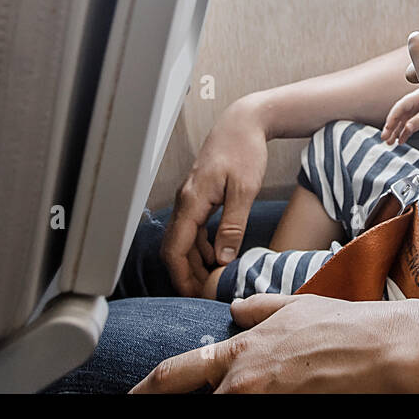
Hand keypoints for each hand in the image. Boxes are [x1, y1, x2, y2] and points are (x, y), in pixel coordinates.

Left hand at [130, 294, 410, 392]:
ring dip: (224, 404)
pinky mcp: (287, 414)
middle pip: (200, 403)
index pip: (177, 373)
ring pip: (225, 411)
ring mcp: (265, 403)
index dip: (147, 389)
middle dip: (183, 404)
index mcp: (242, 351)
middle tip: (164, 403)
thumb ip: (258, 309)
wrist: (383, 350)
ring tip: (247, 392)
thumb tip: (235, 309)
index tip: (132, 396)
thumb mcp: (295, 305)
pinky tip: (264, 399)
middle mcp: (245, 382)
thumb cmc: (345, 326)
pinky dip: (250, 409)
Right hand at [160, 97, 268, 295]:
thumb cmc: (244, 149)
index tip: (193, 296)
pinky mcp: (199, 197)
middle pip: (174, 249)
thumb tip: (222, 258)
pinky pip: (193, 229)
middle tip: (205, 295)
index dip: (182, 277)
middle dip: (186, 275)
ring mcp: (190, 199)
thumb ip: (232, 225)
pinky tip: (218, 255)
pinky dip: (201, 247)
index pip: (175, 249)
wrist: (243, 122)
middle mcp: (185, 202)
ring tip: (215, 280)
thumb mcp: (244, 190)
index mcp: (192, 202)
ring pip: (183, 240)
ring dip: (195, 262)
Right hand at [380, 88, 418, 144]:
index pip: (399, 107)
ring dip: (395, 132)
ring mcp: (416, 110)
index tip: (387, 129)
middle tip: (384, 138)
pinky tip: (400, 141)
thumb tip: (407, 128)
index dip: (392, 118)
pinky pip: (409, 125)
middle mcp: (414, 103)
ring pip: (402, 121)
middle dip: (390, 127)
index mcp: (416, 97)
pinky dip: (404, 133)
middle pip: (399, 115)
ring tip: (389, 143)